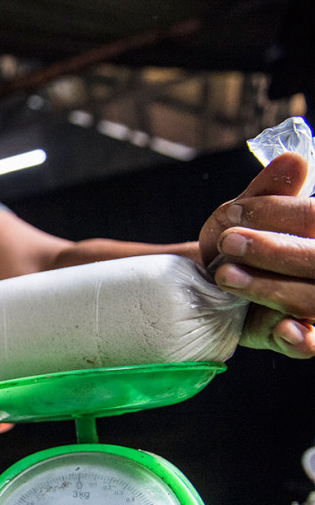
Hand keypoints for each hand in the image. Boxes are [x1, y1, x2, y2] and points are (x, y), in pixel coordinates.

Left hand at [199, 152, 314, 357]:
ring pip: (312, 300)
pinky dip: (301, 339)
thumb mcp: (242, 213)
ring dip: (270, 288)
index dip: (282, 214)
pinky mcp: (298, 337)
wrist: (199, 283)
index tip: (235, 212)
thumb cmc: (232, 240)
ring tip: (225, 276)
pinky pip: (310, 344)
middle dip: (275, 251)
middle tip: (227, 243)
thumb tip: (295, 160)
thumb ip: (269, 191)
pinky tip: (286, 330)